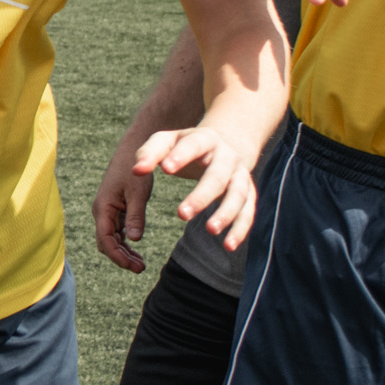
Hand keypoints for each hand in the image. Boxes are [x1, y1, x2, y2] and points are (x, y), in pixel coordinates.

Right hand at [91, 147, 155, 271]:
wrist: (132, 152)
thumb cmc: (134, 169)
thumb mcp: (138, 192)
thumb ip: (136, 215)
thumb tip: (135, 239)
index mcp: (103, 208)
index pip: (105, 239)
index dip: (117, 255)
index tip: (133, 266)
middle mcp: (101, 212)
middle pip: (106, 243)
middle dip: (121, 258)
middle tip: (141, 268)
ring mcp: (107, 212)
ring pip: (111, 240)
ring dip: (123, 253)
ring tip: (141, 264)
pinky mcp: (114, 211)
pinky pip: (116, 233)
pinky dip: (125, 243)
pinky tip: (136, 251)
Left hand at [134, 126, 259, 252]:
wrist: (225, 144)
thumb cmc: (187, 146)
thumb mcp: (167, 141)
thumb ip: (149, 153)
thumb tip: (136, 171)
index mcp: (205, 139)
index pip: (193, 146)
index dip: (181, 156)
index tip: (165, 169)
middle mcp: (227, 156)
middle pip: (218, 176)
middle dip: (201, 195)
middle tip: (181, 214)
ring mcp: (241, 175)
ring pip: (238, 195)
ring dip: (226, 213)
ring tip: (210, 230)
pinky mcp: (249, 193)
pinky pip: (248, 212)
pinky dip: (240, 229)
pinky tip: (228, 245)